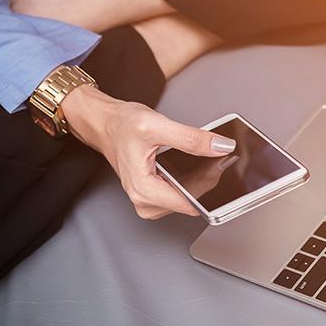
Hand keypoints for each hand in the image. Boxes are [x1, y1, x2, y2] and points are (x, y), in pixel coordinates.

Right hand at [60, 85, 235, 218]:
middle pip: (190, 201)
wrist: (105, 123)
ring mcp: (148, 200)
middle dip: (207, 179)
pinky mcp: (154, 194)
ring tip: (208, 159)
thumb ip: (191, 138)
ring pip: (188, 199)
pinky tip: (199, 164)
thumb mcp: (158, 125)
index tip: (221, 165)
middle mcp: (144, 201)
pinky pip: (181, 194)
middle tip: (218, 156)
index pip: (188, 202)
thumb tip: (220, 147)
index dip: (208, 182)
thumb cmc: (121, 125)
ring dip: (201, 180)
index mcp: (143, 189)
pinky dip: (193, 180)